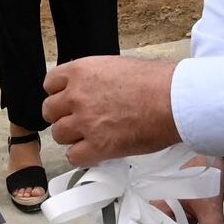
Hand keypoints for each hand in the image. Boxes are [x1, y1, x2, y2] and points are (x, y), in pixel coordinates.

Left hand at [41, 55, 180, 165]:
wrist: (174, 100)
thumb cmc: (156, 81)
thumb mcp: (118, 66)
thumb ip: (96, 79)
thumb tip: (94, 89)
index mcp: (81, 71)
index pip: (50, 83)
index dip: (59, 93)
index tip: (66, 100)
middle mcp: (77, 96)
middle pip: (50, 111)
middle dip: (63, 116)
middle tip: (78, 120)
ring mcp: (85, 122)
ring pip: (59, 135)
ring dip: (72, 137)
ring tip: (90, 136)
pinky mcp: (97, 146)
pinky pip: (73, 156)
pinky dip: (82, 156)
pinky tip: (94, 151)